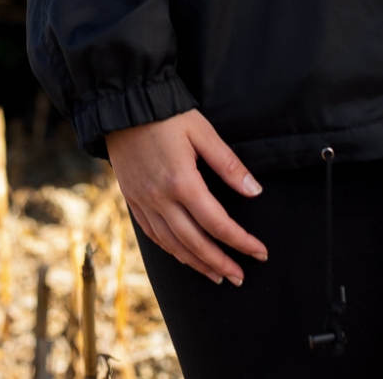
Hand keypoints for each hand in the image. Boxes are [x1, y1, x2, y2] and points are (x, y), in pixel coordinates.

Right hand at [105, 110, 267, 284]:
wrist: (123, 106)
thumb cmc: (167, 115)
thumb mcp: (203, 132)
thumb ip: (228, 165)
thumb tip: (254, 191)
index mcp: (182, 182)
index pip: (217, 223)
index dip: (241, 242)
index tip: (259, 253)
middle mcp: (160, 198)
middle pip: (195, 243)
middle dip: (220, 263)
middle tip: (240, 277)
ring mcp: (143, 201)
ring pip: (172, 245)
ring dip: (197, 264)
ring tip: (217, 276)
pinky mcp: (132, 199)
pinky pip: (152, 234)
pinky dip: (171, 251)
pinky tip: (184, 257)